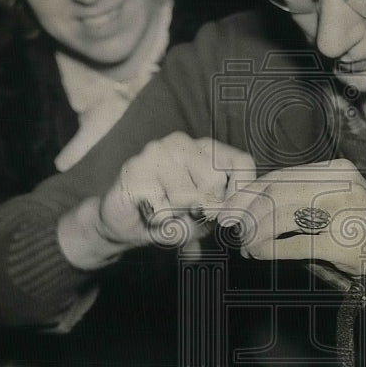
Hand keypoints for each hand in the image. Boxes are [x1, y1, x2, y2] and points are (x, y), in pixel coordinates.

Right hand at [96, 132, 255, 249]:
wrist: (122, 223)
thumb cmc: (170, 217)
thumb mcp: (203, 220)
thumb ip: (218, 213)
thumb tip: (218, 212)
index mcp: (206, 149)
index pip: (241, 161)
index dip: (243, 192)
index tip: (232, 218)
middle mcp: (182, 143)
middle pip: (214, 179)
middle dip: (204, 209)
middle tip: (186, 213)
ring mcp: (156, 152)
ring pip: (186, 196)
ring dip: (177, 216)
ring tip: (165, 211)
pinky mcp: (134, 169)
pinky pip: (161, 207)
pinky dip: (158, 221)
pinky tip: (148, 212)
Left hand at [216, 159, 365, 330]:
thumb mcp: (336, 208)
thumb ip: (300, 203)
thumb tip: (247, 208)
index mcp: (338, 170)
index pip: (281, 176)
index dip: (249, 193)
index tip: (229, 209)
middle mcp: (343, 182)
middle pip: (276, 191)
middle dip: (247, 212)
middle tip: (231, 229)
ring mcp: (347, 210)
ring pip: (281, 213)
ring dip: (254, 231)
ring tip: (245, 244)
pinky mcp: (346, 242)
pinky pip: (294, 242)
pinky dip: (269, 249)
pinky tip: (258, 254)